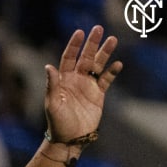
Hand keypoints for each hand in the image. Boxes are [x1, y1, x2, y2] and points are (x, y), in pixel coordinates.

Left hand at [44, 25, 122, 142]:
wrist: (70, 138)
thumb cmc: (57, 122)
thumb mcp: (52, 104)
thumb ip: (52, 85)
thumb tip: (48, 66)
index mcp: (63, 80)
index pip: (68, 58)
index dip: (74, 45)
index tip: (80, 32)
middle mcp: (76, 80)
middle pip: (85, 57)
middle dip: (92, 43)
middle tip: (99, 28)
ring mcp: (88, 86)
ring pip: (98, 65)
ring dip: (105, 53)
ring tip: (112, 39)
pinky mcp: (98, 94)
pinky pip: (106, 80)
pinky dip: (112, 72)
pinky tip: (117, 64)